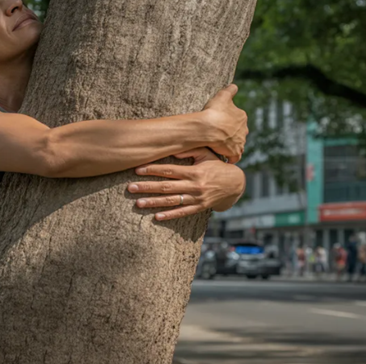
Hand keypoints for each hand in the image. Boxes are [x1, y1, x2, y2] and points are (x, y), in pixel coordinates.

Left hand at [128, 148, 245, 220]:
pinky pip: (182, 212)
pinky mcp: (199, 208)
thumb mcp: (206, 154)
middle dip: (147, 187)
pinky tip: (156, 217)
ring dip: (153, 202)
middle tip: (130, 188)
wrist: (235, 185)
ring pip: (171, 201)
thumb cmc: (216, 166)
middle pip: (166, 187)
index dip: (152, 169)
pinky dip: (169, 215)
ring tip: (138, 203)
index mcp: (194, 171)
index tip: (137, 169)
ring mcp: (196, 198)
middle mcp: (194, 186)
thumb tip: (172, 148)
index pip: (169, 170)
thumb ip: (189, 150)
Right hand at [201, 84, 247, 162]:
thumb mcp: (222, 96)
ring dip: (231, 146)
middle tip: (221, 136)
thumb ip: (229, 91)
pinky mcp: (235, 152)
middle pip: (240, 133)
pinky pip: (234, 157)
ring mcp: (240, 142)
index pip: (239, 120)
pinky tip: (225, 158)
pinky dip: (231, 158)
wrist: (209, 128)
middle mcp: (244, 129)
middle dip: (233, 135)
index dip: (231, 123)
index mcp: (241, 116)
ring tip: (220, 147)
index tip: (223, 125)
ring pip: (238, 145)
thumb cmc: (214, 111)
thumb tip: (234, 85)